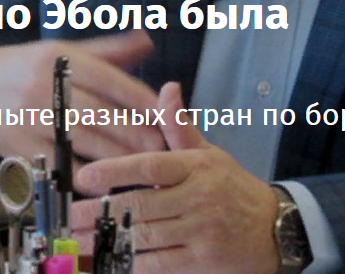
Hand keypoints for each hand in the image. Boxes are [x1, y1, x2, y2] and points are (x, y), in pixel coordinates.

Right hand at [0, 32, 165, 164]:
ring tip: (143, 165)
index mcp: (57, 59)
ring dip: (116, 156)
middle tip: (163, 146)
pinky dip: (84, 176)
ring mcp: (30, 120)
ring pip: (82, 142)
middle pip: (98, 114)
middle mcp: (43, 87)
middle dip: (134, 132)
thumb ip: (107, 51)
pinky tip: (104, 183)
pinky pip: (58, 165)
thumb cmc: (24, 70)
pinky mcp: (21, 148)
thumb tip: (148, 42)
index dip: (138, 98)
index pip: (106, 78)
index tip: (164, 112)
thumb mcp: (61, 52)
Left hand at [69, 82, 280, 273]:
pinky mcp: (204, 261)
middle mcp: (199, 198)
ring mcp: (202, 232)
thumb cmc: (232, 188)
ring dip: (109, 241)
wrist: (275, 228)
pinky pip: (161, 264)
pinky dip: (134, 264)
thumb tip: (168, 88)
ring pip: (146, 237)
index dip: (115, 171)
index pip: (150, 165)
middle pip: (140, 205)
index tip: (85, 177)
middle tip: (69, 216)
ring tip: (79, 242)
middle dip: (99, 213)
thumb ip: (178, 126)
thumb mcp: (209, 154)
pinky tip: (113, 262)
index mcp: (196, 167)